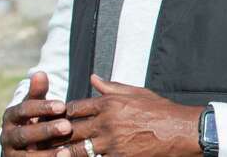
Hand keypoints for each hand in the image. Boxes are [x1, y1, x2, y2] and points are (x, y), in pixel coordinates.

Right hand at [0, 71, 73, 155]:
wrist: (23, 147)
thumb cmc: (33, 121)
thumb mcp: (35, 106)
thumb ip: (38, 92)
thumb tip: (40, 72)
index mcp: (10, 117)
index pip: (24, 110)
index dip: (42, 108)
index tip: (62, 105)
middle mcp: (7, 136)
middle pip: (25, 134)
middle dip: (46, 130)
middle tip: (67, 126)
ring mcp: (11, 154)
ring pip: (28, 156)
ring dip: (47, 154)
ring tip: (66, 151)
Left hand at [60, 75, 202, 156]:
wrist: (182, 131)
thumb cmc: (160, 110)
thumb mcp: (135, 92)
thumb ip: (110, 87)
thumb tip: (93, 77)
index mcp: (109, 102)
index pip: (75, 107)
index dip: (61, 113)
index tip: (52, 118)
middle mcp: (107, 121)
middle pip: (72, 128)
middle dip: (58, 134)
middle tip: (44, 138)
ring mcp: (112, 141)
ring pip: (79, 148)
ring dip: (66, 151)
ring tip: (54, 155)